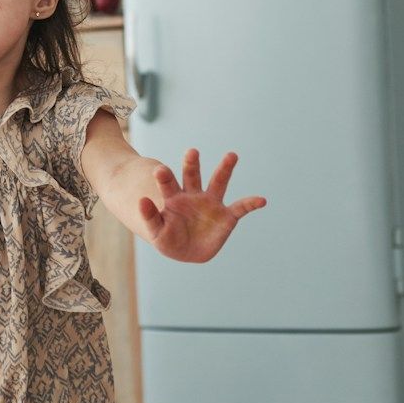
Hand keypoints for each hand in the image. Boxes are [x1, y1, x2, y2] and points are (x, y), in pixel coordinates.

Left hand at [139, 149, 265, 262]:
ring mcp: (211, 204)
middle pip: (193, 175)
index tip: (159, 170)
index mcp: (174, 198)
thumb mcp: (156, 232)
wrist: (187, 251)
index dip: (164, 177)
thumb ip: (150, 217)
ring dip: (224, 169)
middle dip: (192, 164)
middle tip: (192, 152)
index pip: (168, 184)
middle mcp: (193, 196)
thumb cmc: (168, 239)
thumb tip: (141, 200)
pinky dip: (251, 203)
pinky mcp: (226, 217)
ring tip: (231, 155)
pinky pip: (240, 208)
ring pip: (218, 183)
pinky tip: (261, 200)